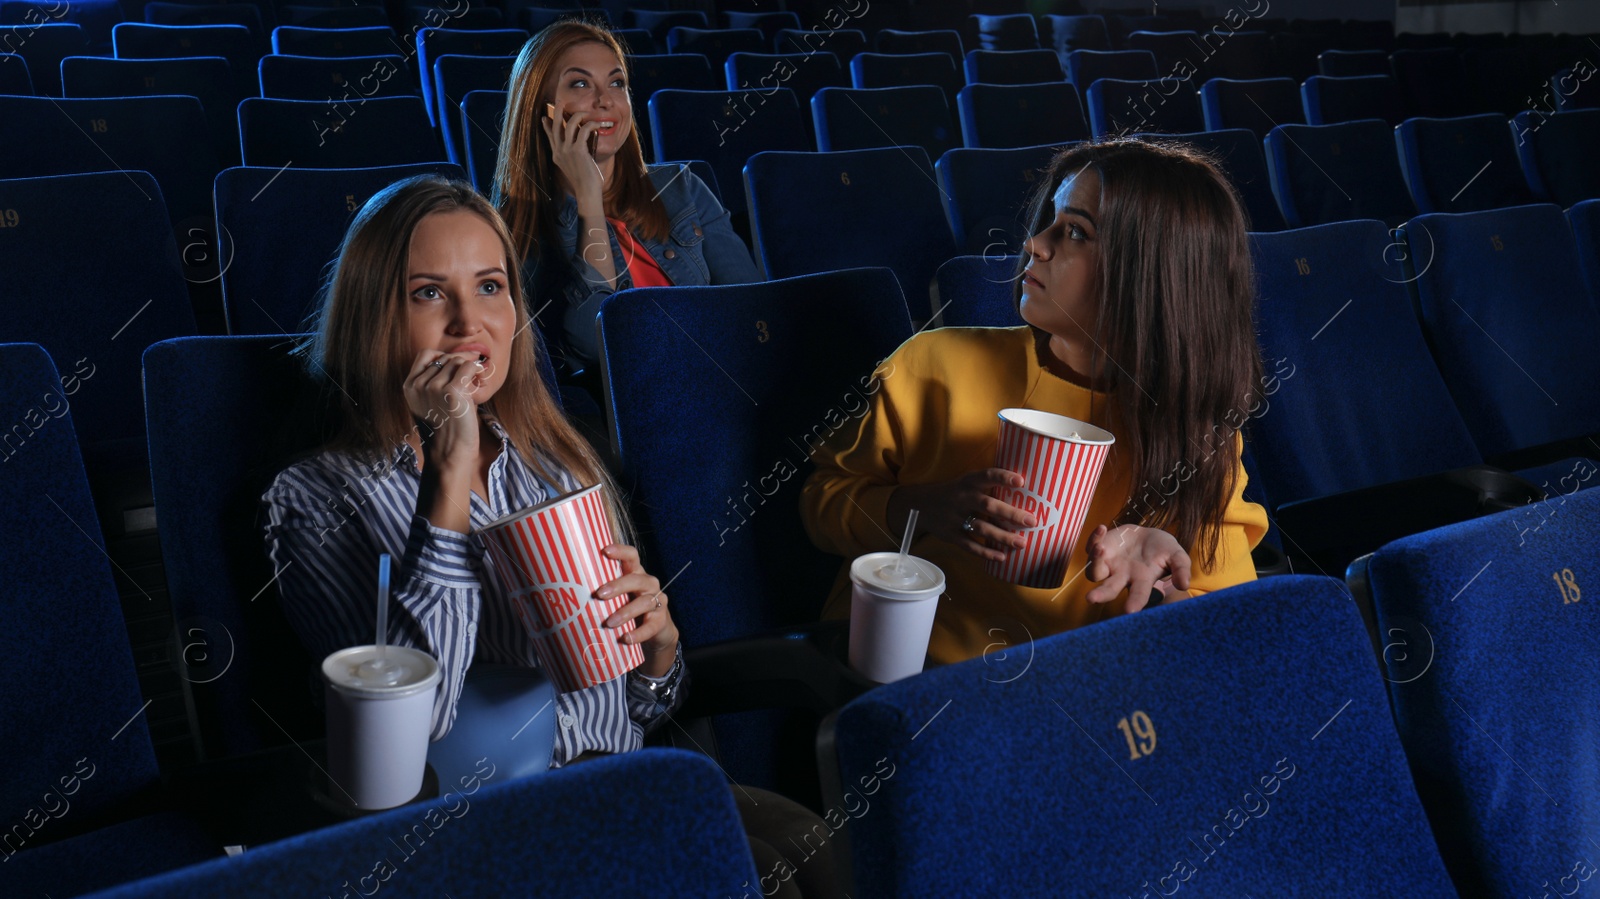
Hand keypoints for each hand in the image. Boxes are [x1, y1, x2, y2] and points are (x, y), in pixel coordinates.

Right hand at [402, 349, 485, 466]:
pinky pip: (469, 367)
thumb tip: (460, 358)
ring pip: (458, 361)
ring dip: (471, 370)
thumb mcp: (431, 403)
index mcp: (410, 386)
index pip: (427, 354)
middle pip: (446, 357)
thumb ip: (435, 382)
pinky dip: (478, 372)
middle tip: (474, 377)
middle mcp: (419, 384)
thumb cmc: (445, 431)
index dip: (445, 356)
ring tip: (477, 384)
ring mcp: (434, 387)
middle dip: (463, 364)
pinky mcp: (452, 391)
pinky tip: (481, 383)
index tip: (458, 365)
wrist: (449, 455)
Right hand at [541, 104, 604, 209]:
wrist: (587, 192)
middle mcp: (559, 151)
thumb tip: (579, 146)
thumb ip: (573, 156)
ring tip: (585, 112)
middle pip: (555, 126)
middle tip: (560, 102)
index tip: (544, 117)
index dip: (547, 125)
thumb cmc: (585, 182)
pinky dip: (590, 124)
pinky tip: (596, 124)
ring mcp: (567, 151)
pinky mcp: (578, 151)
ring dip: (577, 115)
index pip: (550, 136)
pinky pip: (583, 130)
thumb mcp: (575, 167)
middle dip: (557, 112)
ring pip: (569, 125)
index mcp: (557, 156)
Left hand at [597, 544, 678, 674]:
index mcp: (636, 574)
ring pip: (644, 602)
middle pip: (636, 579)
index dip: (621, 551)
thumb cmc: (630, 608)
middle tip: (600, 594)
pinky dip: (638, 633)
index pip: (632, 556)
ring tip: (609, 623)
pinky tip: (626, 639)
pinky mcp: (661, 621)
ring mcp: (657, 601)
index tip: (605, 551)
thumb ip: (604, 593)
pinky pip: (651, 626)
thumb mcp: (619, 597)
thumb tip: (567, 596)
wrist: (657, 631)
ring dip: (626, 612)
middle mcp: (649, 584)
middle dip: (618, 586)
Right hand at [889, 469, 1037, 562]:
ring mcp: (955, 517)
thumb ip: (989, 486)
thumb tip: (1025, 492)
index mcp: (969, 482)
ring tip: (1022, 543)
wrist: (921, 505)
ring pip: (982, 528)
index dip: (1003, 477)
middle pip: (988, 505)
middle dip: (1010, 514)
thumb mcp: (967, 482)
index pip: (987, 475)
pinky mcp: (951, 534)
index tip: (1021, 482)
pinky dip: (985, 552)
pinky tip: (1001, 556)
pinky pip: (969, 545)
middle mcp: (963, 498)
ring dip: (1002, 536)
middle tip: (1031, 521)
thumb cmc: (956, 492)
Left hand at [1084, 524, 1191, 612]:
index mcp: (1142, 581)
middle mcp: (1122, 577)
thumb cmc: (1164, 551)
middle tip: (1091, 599)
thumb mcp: (1177, 556)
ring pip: (1095, 569)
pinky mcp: (1101, 548)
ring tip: (1101, 549)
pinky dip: (1094, 539)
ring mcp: (1109, 564)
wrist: (1149, 536)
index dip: (1134, 602)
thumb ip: (1181, 569)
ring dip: (1095, 561)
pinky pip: (1092, 546)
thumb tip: (1184, 584)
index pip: (1138, 595)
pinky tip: (1101, 529)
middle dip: (1100, 595)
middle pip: (1108, 589)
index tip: (1130, 611)